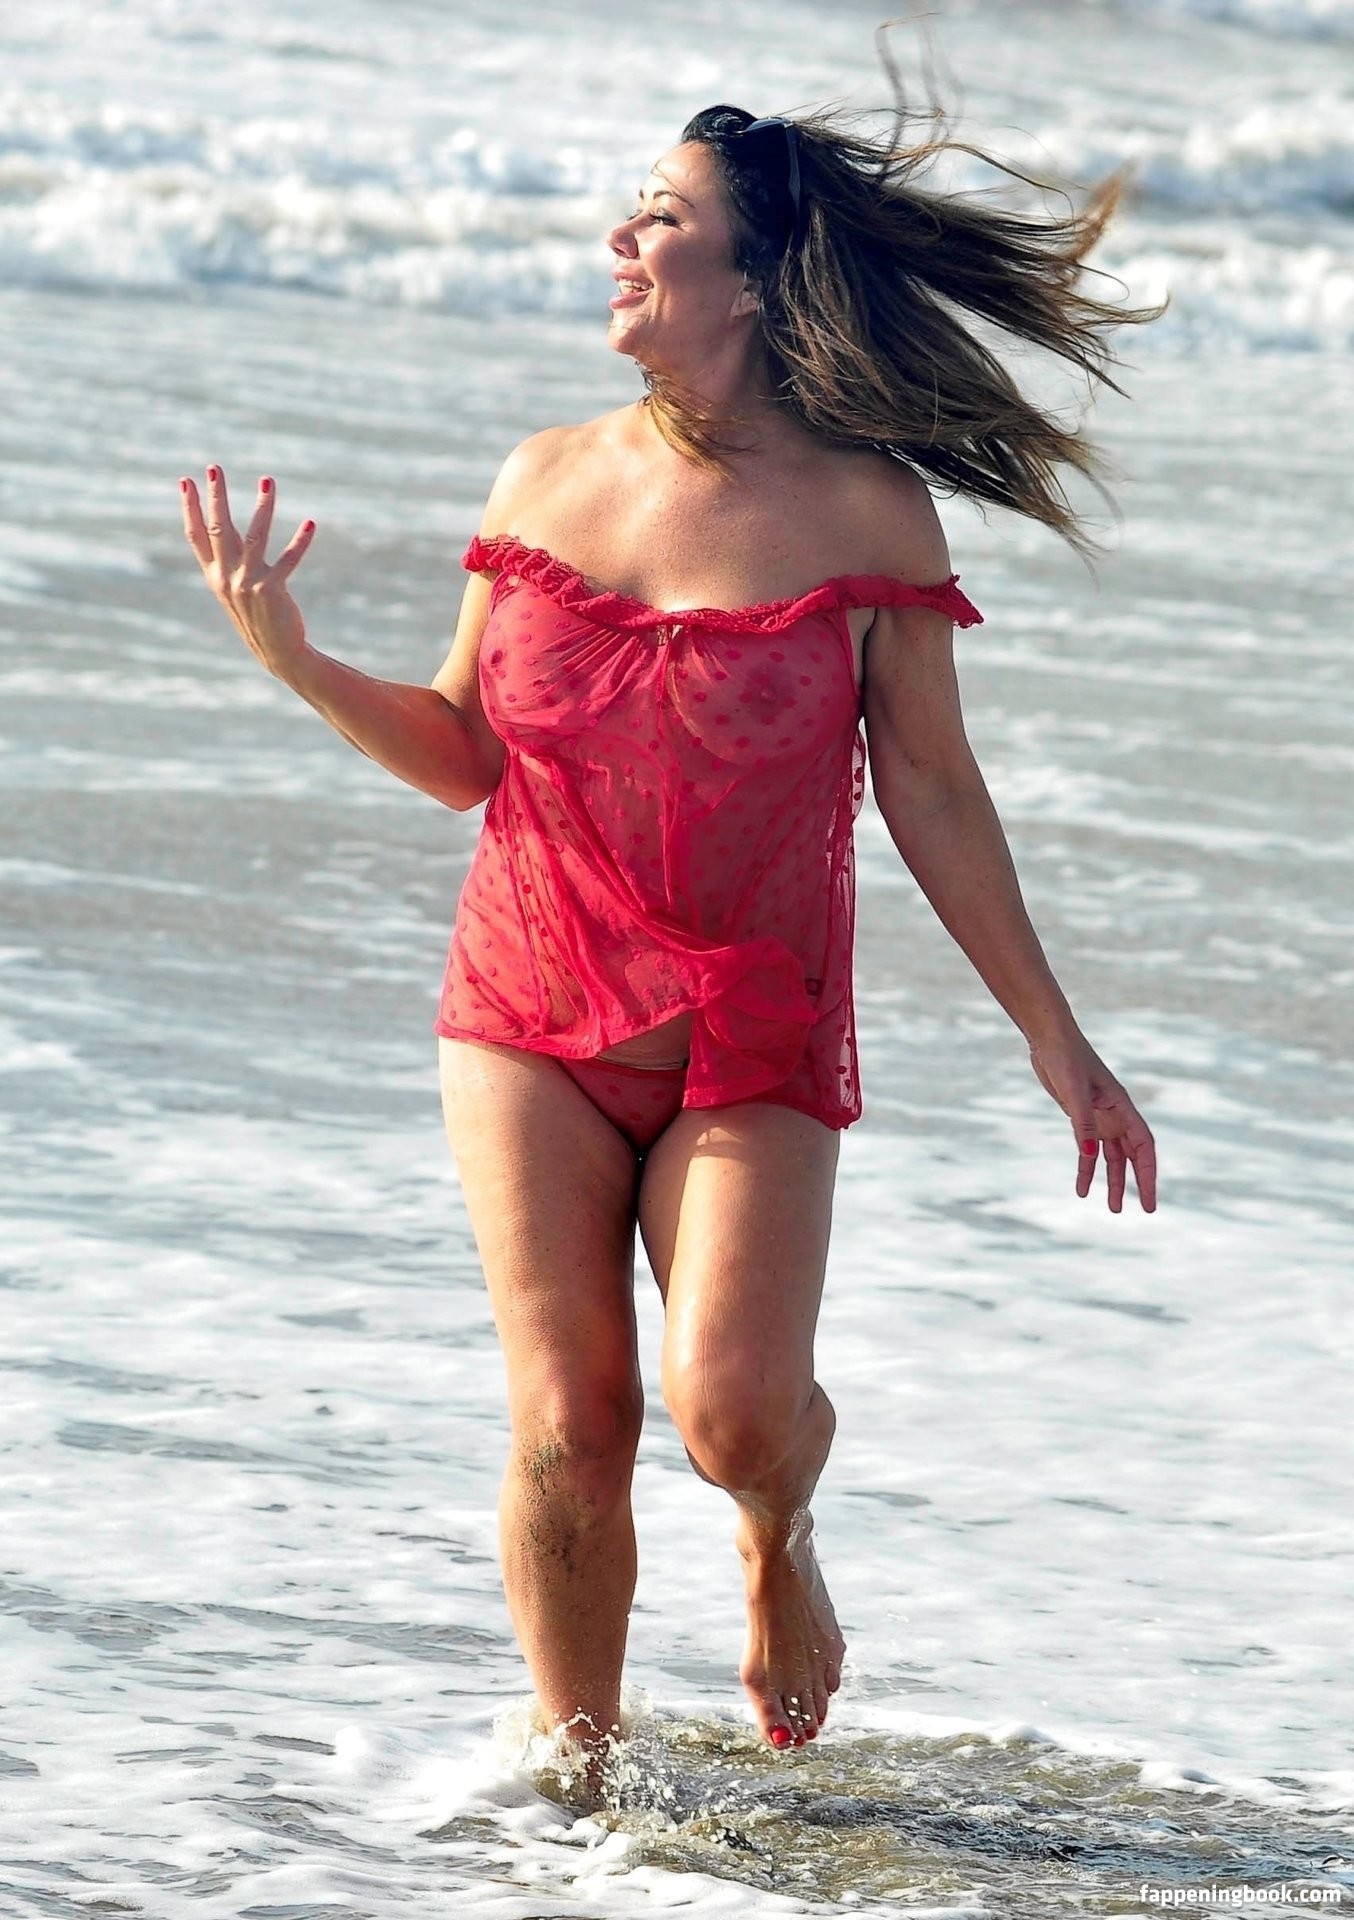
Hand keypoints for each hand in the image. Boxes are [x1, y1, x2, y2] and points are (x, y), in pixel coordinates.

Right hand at [180, 466, 316, 682]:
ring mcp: (248, 584)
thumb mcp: (234, 588)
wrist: (276, 653)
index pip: (196, 536)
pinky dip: (300, 541)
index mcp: (214, 576)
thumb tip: (222, 523)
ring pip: (256, 536)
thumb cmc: (256, 617)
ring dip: (263, 506)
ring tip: (268, 480)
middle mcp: (227, 578)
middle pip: (219, 529)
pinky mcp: (273, 590)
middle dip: (216, 496)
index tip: (185, 481)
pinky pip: (289, 560)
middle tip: (214, 467)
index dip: (190, 508)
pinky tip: (310, 523)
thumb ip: (227, 558)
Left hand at [1027, 1027, 1156, 1212]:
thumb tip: (1089, 1154)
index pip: (1143, 1146)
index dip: (1148, 1174)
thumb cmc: (1066, 1058)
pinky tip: (1081, 1189)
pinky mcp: (1082, 1117)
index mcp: (1123, 1106)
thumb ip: (1082, 1122)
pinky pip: (1088, 1149)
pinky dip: (1086, 1169)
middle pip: (1132, 1156)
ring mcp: (1100, 1117)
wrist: (1049, 1040)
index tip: (1149, 1200)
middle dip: (1137, 1183)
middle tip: (1142, 1210)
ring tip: (1113, 1208)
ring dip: (1112, 1181)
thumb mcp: (1073, 1091)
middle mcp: (1116, 1114)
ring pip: (1112, 1157)